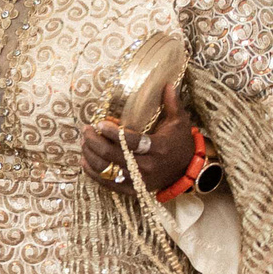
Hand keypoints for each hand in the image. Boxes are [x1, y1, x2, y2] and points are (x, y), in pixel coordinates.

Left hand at [79, 82, 194, 198]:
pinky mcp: (134, 190)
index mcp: (159, 148)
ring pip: (109, 170)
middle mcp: (148, 166)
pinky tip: (85, 162)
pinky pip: (110, 184)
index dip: (113, 133)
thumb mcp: (180, 121)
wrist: (188, 170)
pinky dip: (95, 174)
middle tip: (86, 130)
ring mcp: (140, 180)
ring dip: (91, 156)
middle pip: (114, 156)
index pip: (131, 142)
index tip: (99, 124)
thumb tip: (166, 83)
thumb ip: (171, 102)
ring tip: (83, 143)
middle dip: (95, 142)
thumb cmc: (181, 142)